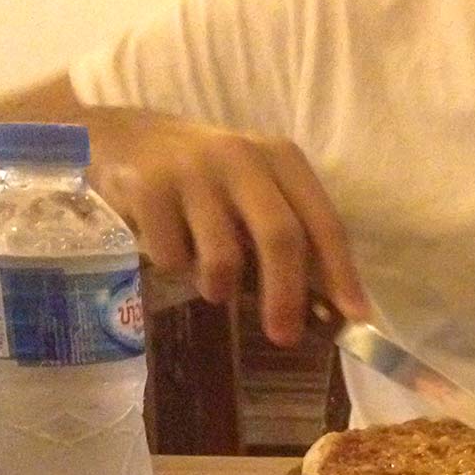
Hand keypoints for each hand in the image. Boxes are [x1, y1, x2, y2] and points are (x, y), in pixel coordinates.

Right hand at [91, 115, 368, 344]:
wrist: (119, 138)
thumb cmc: (205, 180)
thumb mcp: (254, 192)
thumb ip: (290, 236)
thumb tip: (330, 308)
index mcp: (281, 159)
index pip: (323, 222)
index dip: (342, 274)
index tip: (355, 318)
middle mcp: (241, 157)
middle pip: (280, 237)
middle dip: (285, 296)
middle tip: (284, 337)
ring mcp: (191, 170)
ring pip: (223, 258)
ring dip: (219, 288)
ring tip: (210, 282)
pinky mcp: (147, 188)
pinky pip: (173, 258)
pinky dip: (174, 268)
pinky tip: (166, 246)